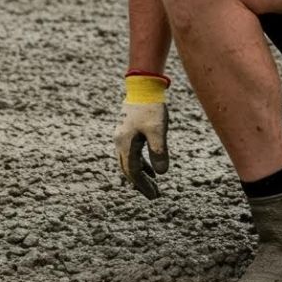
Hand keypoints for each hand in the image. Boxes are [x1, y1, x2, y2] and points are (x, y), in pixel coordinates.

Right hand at [114, 73, 169, 198]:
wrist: (144, 85)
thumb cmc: (151, 107)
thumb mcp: (158, 130)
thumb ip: (159, 152)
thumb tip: (161, 174)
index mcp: (125, 144)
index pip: (133, 172)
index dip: (143, 186)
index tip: (153, 196)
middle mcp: (120, 142)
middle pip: (129, 169)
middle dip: (141, 183)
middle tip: (154, 195)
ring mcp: (123, 136)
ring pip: (130, 161)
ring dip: (142, 173)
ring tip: (153, 184)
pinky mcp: (129, 131)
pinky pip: (133, 153)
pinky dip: (142, 162)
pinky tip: (152, 167)